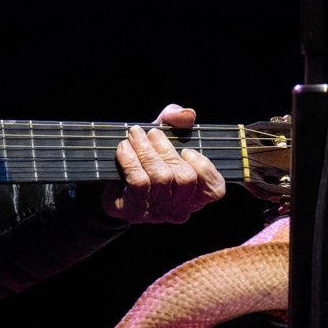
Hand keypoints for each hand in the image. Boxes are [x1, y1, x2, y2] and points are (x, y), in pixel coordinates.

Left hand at [104, 104, 226, 224]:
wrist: (113, 179)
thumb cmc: (148, 157)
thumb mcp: (165, 134)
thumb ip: (178, 119)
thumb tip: (186, 114)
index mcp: (196, 194)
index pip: (214, 190)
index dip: (204, 169)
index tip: (187, 150)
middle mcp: (180, 208)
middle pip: (185, 178)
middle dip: (167, 150)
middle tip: (152, 133)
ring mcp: (159, 213)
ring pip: (161, 178)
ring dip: (146, 151)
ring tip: (135, 135)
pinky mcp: (136, 212)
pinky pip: (138, 182)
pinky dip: (130, 160)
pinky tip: (124, 148)